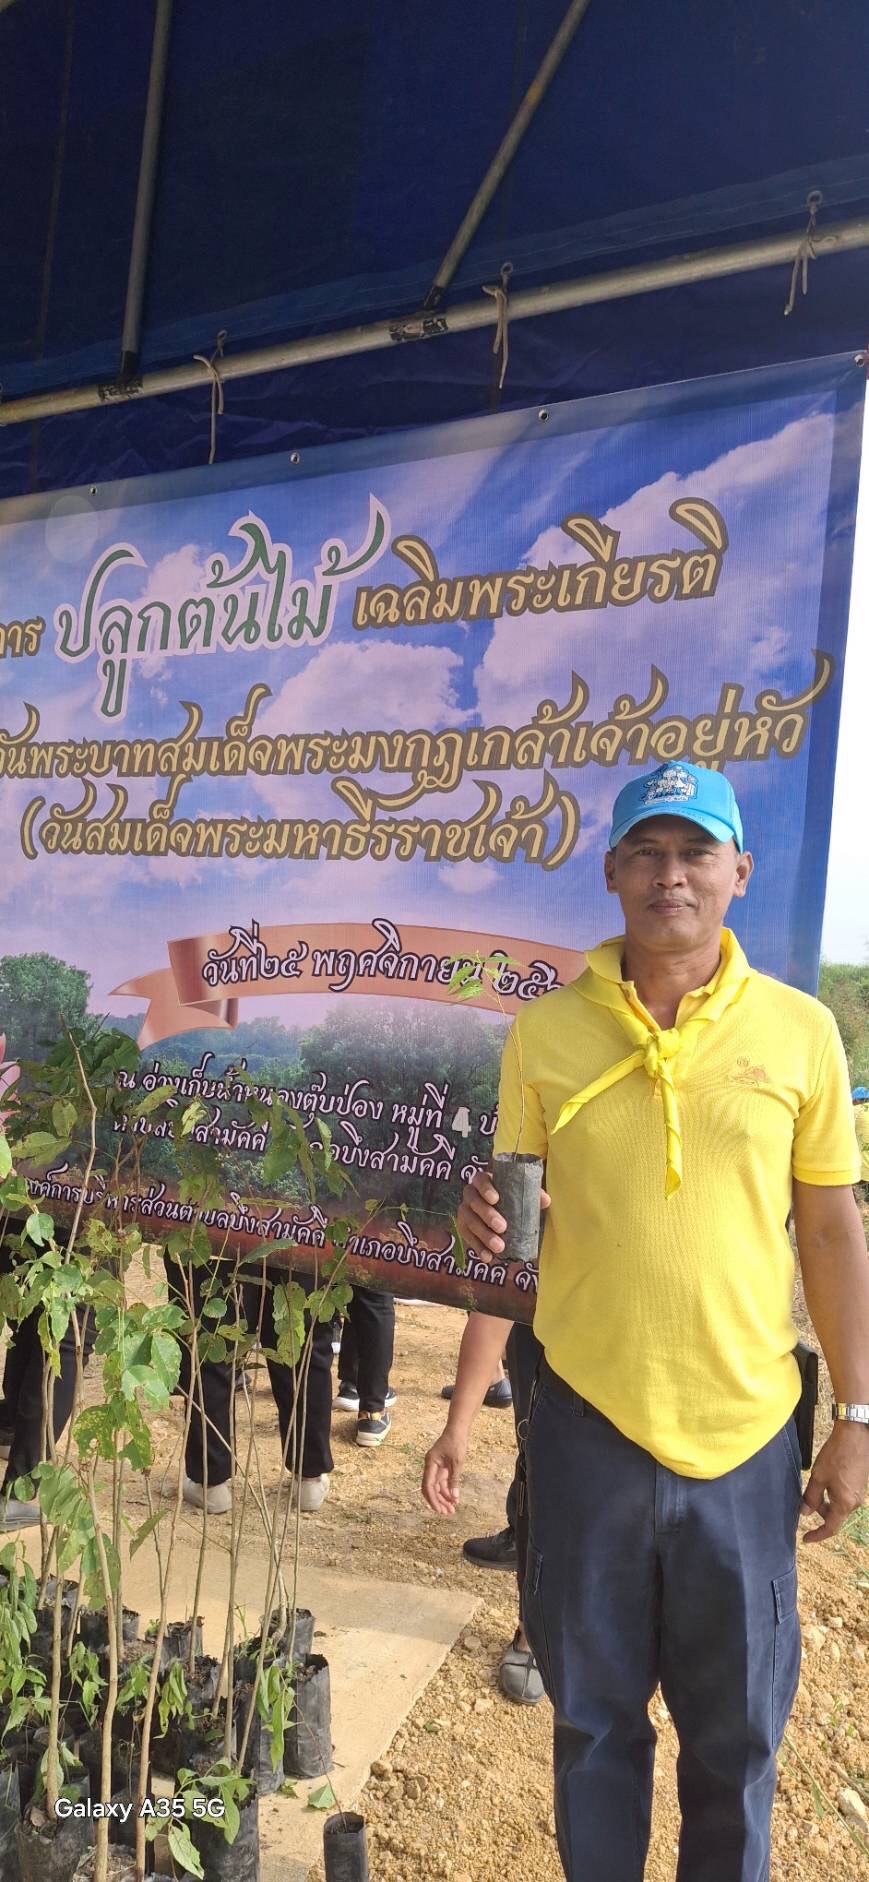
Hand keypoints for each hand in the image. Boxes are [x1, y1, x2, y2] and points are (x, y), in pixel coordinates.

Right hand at [421, 1427, 466, 1516]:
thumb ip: (454, 1480)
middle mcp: (431, 1467)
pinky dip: (448, 1491)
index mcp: (430, 1464)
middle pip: (431, 1489)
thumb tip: (454, 1497)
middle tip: (447, 1513)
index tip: (439, 1510)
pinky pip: (443, 1483)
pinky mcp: (442, 1468)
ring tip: (452, 1509)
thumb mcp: (457, 1462)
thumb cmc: (456, 1442)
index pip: (428, 1486)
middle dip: (438, 1501)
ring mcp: (436, 1468)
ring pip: (438, 1487)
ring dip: (444, 1498)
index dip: (433, 1499)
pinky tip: (454, 1499)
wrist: (458, 1429)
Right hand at [456, 1166, 550, 1258]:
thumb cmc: (510, 1199)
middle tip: (503, 1227)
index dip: (486, 1188)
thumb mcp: (521, 1194)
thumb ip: (532, 1195)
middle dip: (487, 1215)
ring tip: (499, 1247)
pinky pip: (467, 1238)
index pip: (480, 1179)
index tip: (496, 1199)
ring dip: (484, 1235)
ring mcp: (465, 1211)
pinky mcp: (463, 1227)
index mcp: (484, 1181)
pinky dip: (478, 1248)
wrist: (497, 1213)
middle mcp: (470, 1194)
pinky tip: (488, 1257)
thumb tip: (545, 1200)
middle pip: (473, 1202)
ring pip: (470, 1221)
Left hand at [801, 1421, 868, 1542]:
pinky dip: (833, 1494)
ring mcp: (858, 1493)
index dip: (817, 1535)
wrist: (856, 1435)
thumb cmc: (837, 1454)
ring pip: (839, 1505)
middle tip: (805, 1502)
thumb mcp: (819, 1476)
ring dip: (826, 1502)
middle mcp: (854, 1502)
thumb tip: (804, 1513)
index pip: (831, 1528)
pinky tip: (825, 1480)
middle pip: (835, 1516)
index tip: (805, 1538)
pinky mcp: (859, 1484)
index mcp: (844, 1503)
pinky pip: (844, 1496)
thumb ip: (811, 1497)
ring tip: (814, 1487)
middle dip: (819, 1513)